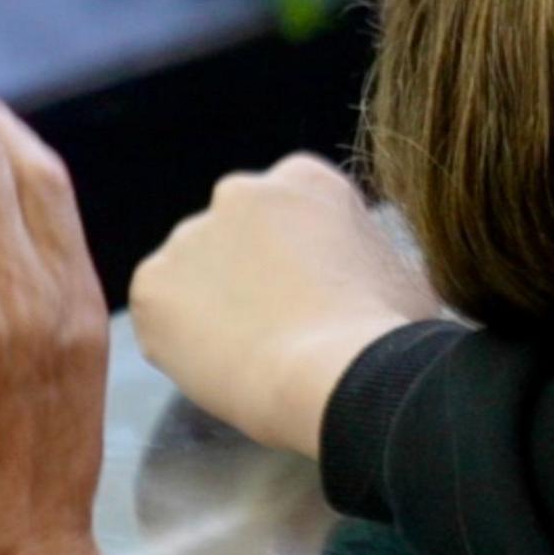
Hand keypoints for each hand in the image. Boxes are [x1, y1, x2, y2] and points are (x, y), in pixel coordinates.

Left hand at [130, 154, 440, 460]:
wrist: (334, 375)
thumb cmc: (382, 332)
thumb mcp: (400, 272)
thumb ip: (364, 255)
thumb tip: (362, 274)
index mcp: (305, 180)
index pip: (291, 211)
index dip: (301, 259)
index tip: (314, 295)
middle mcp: (239, 192)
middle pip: (236, 234)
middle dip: (249, 272)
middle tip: (279, 326)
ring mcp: (189, 236)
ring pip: (194, 273)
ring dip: (213, 304)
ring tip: (250, 355)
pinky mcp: (152, 285)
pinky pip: (160, 314)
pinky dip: (179, 340)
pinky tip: (220, 365)